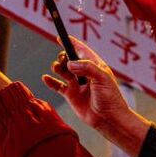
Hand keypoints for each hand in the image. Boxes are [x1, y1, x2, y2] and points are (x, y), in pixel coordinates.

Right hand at [42, 36, 149, 156]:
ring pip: (62, 70)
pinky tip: (45, 78)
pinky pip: (57, 86)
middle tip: (65, 63)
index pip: (82, 50)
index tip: (61, 37)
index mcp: (95, 66)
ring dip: (57, 67)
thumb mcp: (102, 79)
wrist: (108, 119)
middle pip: (69, 59)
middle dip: (64, 57)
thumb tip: (69, 63)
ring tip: (57, 68)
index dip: (72, 43)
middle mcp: (84, 73)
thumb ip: (87, 68)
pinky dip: (50, 81)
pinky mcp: (70, 95)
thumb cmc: (110, 98)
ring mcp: (77, 84)